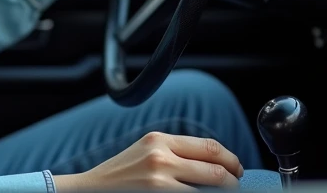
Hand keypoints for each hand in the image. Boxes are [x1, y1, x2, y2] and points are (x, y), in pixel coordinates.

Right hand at [53, 131, 242, 190]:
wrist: (90, 191)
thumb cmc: (120, 176)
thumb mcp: (146, 151)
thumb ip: (175, 151)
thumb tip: (215, 161)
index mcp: (159, 139)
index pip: (210, 146)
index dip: (231, 160)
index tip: (237, 170)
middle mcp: (161, 157)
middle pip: (216, 168)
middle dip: (233, 181)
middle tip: (236, 186)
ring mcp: (160, 180)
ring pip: (211, 189)